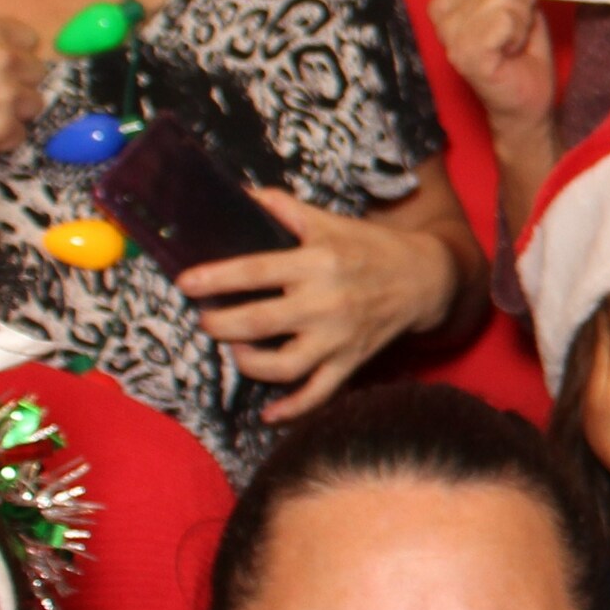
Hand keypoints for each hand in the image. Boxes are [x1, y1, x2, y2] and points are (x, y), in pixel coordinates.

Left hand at [177, 189, 457, 419]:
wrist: (423, 279)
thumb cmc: (369, 247)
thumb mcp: (328, 221)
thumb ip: (284, 208)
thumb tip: (241, 194)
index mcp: (317, 263)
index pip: (255, 272)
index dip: (215, 279)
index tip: (185, 283)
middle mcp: (325, 303)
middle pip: (257, 323)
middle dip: (219, 324)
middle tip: (205, 320)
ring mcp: (337, 338)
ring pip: (283, 366)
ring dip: (248, 363)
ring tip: (236, 349)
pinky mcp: (349, 362)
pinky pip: (318, 394)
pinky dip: (292, 409)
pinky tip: (267, 415)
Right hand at [428, 0, 554, 136]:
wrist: (524, 97)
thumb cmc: (517, 46)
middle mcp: (441, 4)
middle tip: (514, 21)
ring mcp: (450, 29)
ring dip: (523, 15)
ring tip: (512, 36)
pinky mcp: (465, 51)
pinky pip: (505, 18)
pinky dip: (519, 32)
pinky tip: (510, 49)